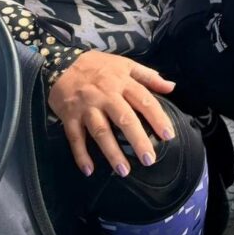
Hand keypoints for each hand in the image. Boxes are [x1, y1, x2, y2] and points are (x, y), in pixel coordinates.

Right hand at [48, 51, 175, 176]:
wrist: (61, 63)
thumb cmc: (99, 66)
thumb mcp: (126, 65)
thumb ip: (149, 76)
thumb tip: (171, 87)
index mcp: (122, 82)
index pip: (144, 101)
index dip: (158, 118)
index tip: (168, 136)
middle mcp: (105, 96)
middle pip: (124, 119)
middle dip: (138, 140)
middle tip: (149, 159)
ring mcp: (86, 107)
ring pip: (101, 132)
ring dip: (112, 152)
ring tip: (124, 171)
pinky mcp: (69, 117)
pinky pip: (75, 138)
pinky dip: (80, 154)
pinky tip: (89, 170)